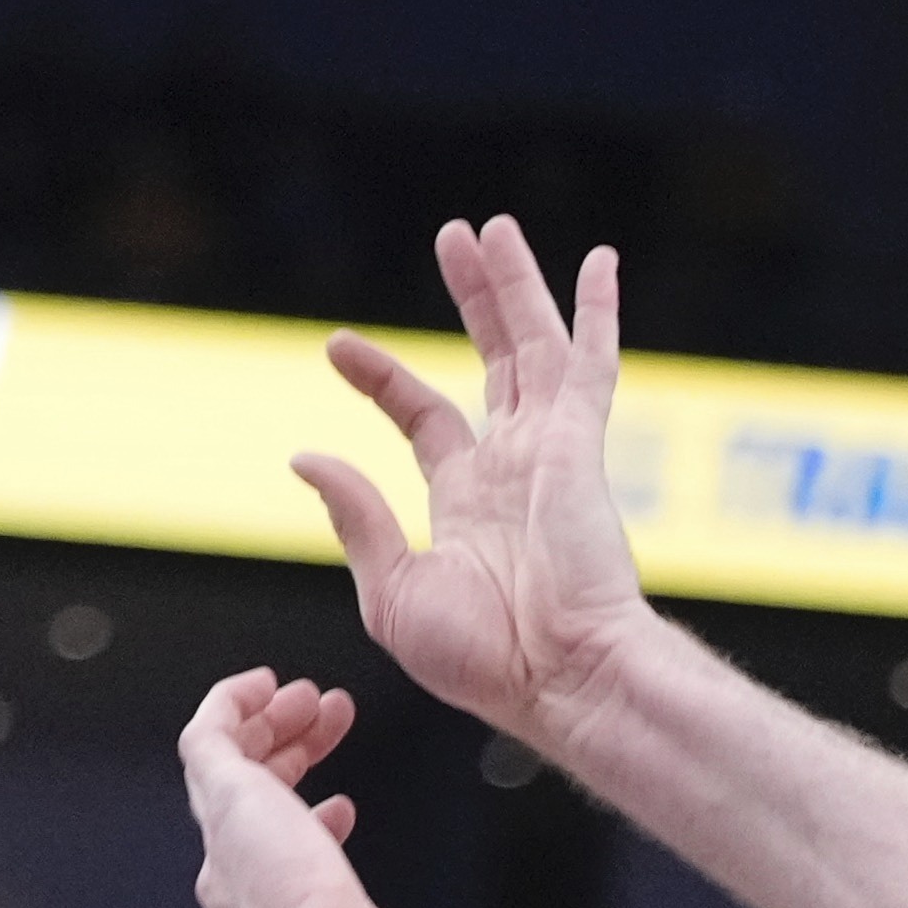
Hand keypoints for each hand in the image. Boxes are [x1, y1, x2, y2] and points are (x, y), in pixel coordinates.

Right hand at [182, 670, 451, 907]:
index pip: (279, 859)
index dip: (310, 825)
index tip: (344, 808)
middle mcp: (238, 877)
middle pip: (252, 798)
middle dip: (291, 754)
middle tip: (329, 723)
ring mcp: (227, 834)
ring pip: (229, 761)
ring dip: (270, 722)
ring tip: (313, 697)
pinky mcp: (223, 793)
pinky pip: (207, 733)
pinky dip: (231, 702)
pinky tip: (265, 682)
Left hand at [296, 217, 659, 747]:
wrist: (560, 678)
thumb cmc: (485, 661)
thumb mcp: (391, 592)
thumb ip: (357, 519)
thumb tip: (307, 456)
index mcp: (470, 504)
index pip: (427, 417)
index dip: (384, 378)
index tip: (339, 347)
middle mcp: (516, 469)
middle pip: (494, 363)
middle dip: (473, 301)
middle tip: (454, 238)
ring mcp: (553, 454)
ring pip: (534, 347)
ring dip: (516, 287)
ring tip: (493, 229)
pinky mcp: (582, 447)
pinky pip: (591, 367)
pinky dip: (597, 313)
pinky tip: (600, 261)